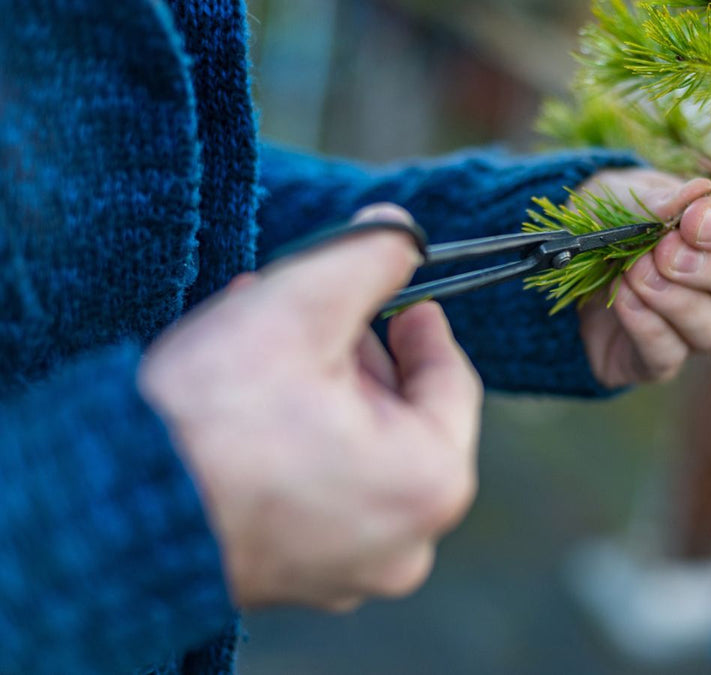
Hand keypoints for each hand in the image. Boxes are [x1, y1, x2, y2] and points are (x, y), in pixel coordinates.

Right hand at [139, 205, 481, 611]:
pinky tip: (257, 403)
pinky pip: (323, 497)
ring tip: (278, 348)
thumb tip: (403, 231)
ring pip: (363, 458)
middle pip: (406, 422)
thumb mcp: (301, 307)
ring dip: (329, 396)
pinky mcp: (298, 581)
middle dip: (365, 360)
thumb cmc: (212, 417)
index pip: (451, 383)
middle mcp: (407, 544)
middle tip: (329, 315)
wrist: (105, 508)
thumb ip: (369, 257)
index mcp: (429, 482)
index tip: (407, 302)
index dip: (424, 330)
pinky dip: (303, 447)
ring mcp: (351, 572)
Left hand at [577, 169, 710, 387]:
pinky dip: (647, 326)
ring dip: (677, 301)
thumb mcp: (619, 198)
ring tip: (635, 275)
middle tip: (667, 253)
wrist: (562, 263)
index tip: (693, 220)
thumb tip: (698, 191)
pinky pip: (669, 356)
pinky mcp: (659, 360)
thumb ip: (655, 200)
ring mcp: (695, 330)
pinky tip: (622, 300)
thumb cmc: (606, 221)